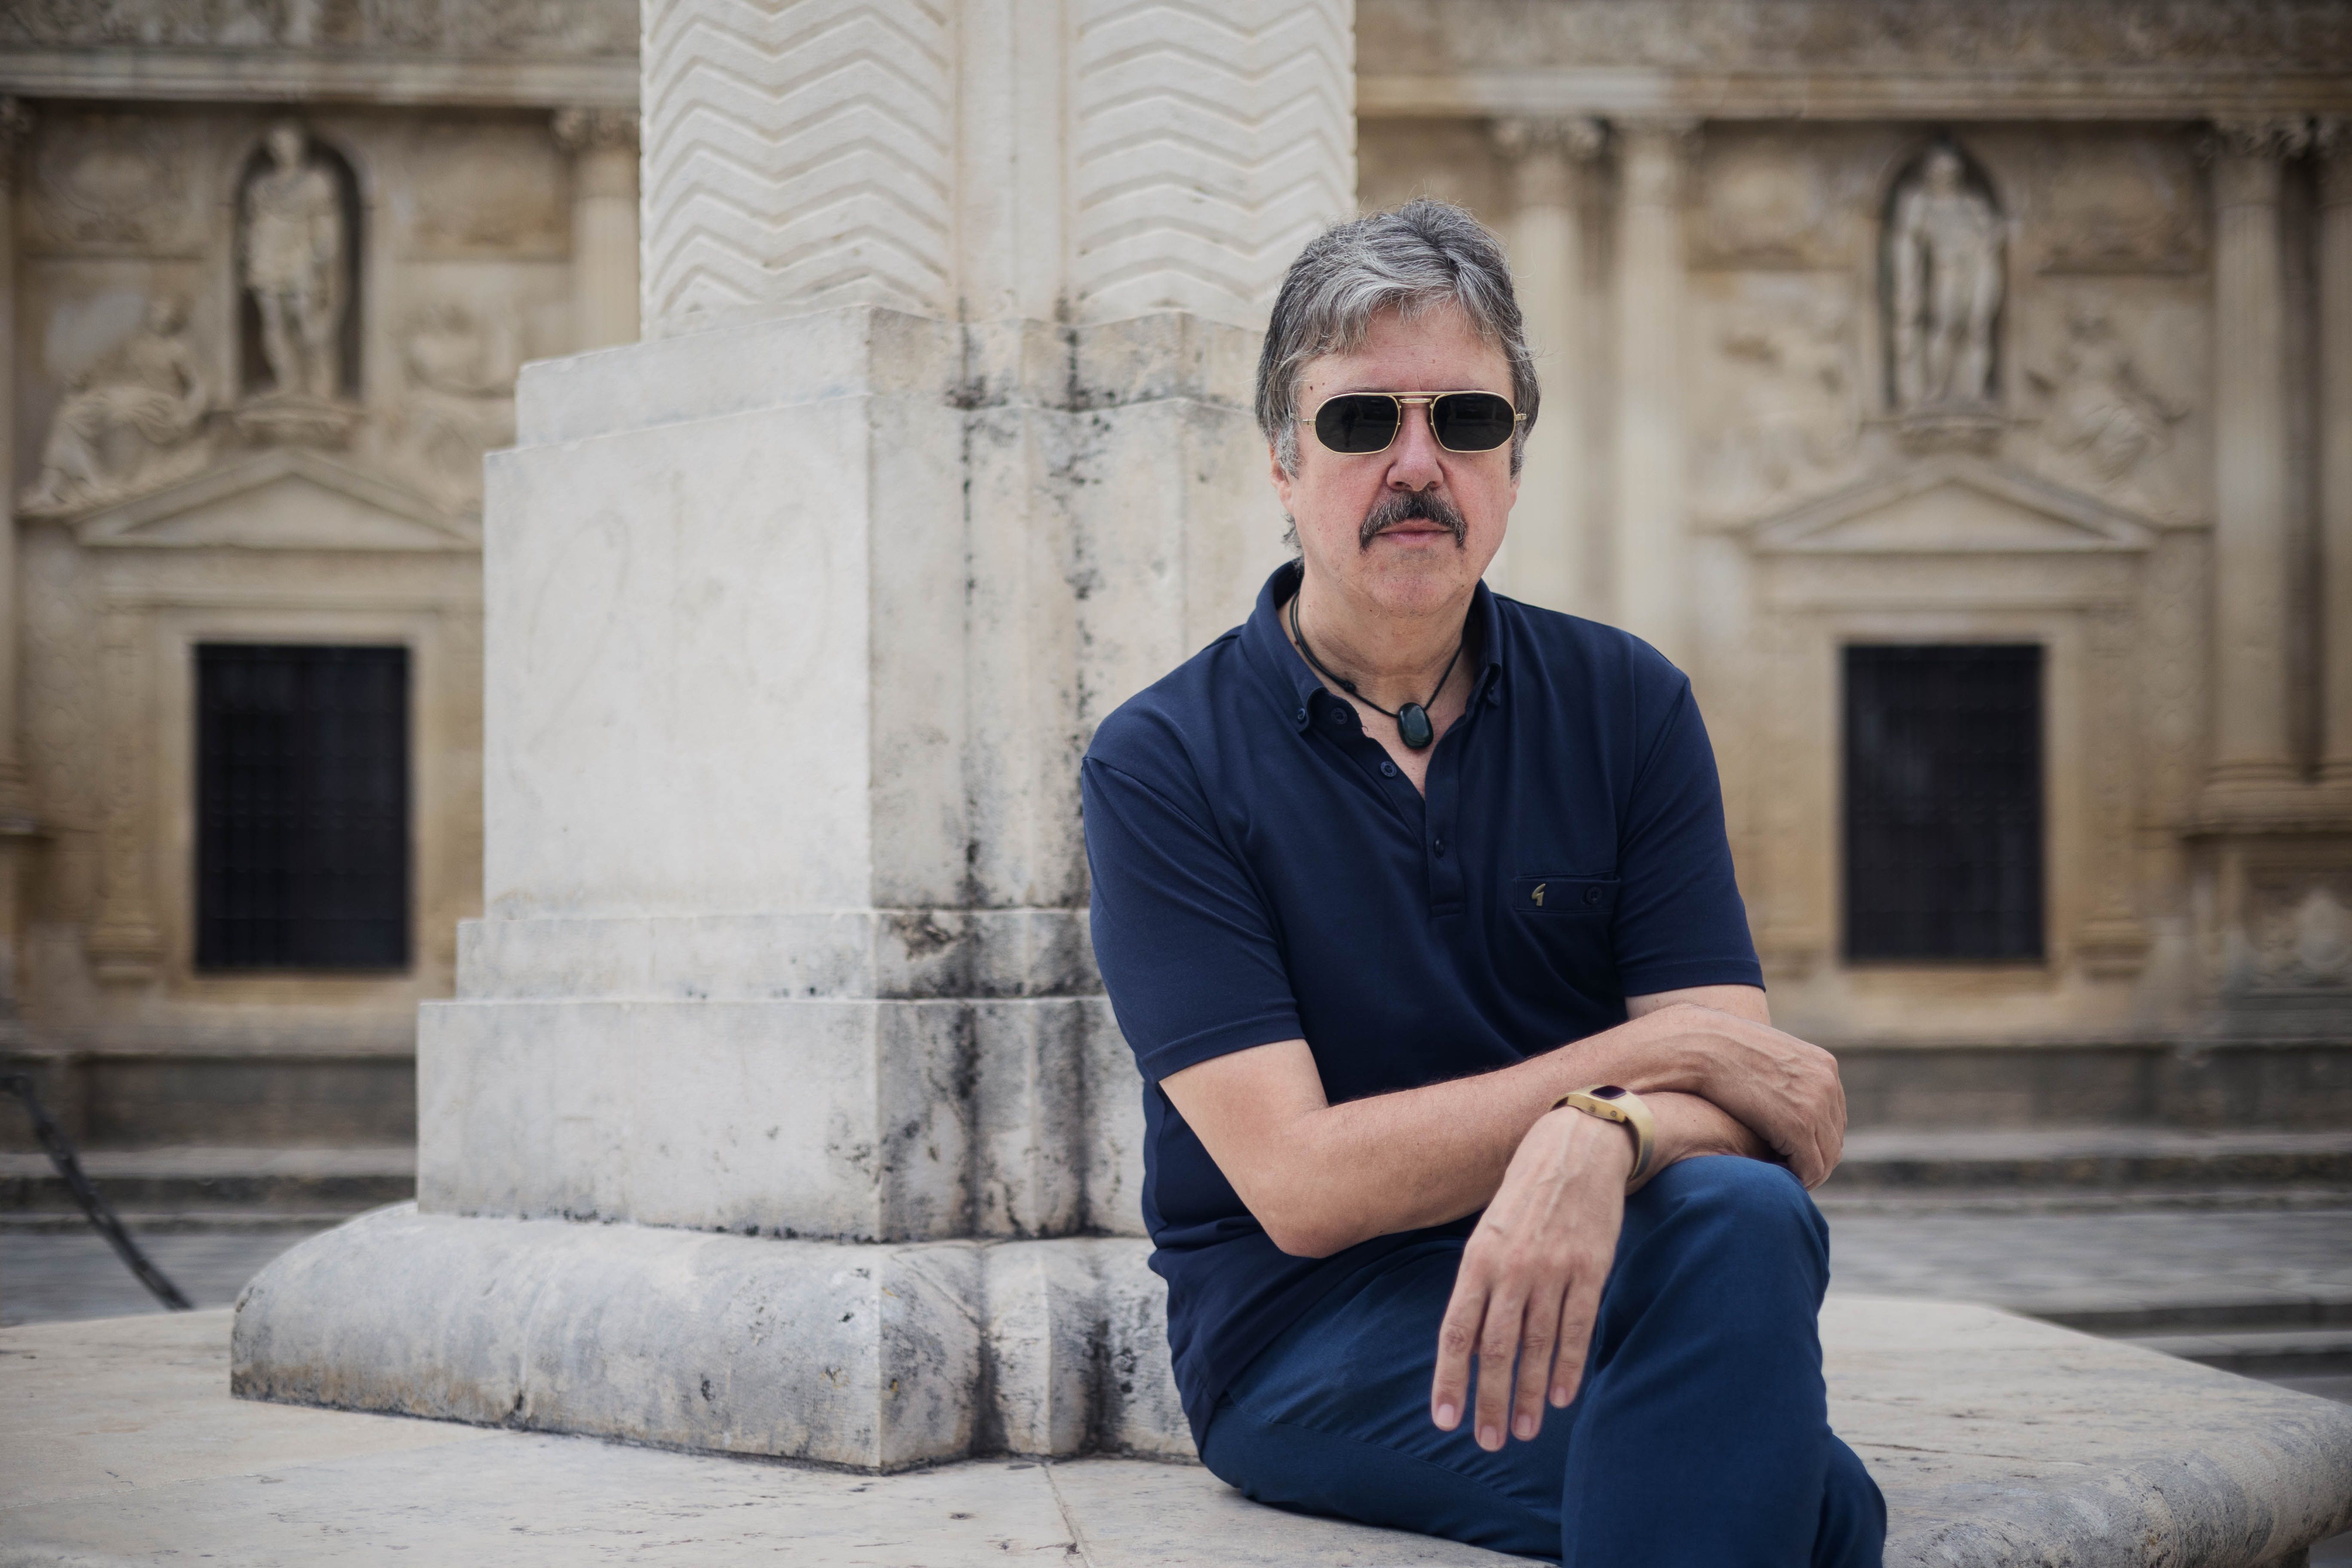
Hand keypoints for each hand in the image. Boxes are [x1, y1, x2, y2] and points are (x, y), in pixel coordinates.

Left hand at [1430, 1107, 1629, 1449]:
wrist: (1576, 1147)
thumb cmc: (1524, 1196)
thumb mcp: (1488, 1233)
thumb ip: (1479, 1287)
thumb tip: (1470, 1347)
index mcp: (1478, 1258)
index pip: (1457, 1331)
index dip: (1450, 1378)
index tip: (1445, 1419)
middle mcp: (1512, 1268)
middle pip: (1497, 1349)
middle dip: (1491, 1400)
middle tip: (1489, 1441)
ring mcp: (1553, 1269)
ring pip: (1538, 1345)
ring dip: (1531, 1394)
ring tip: (1524, 1431)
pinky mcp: (1591, 1268)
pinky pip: (1578, 1327)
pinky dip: (1568, 1365)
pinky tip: (1562, 1397)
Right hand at [1657, 1004, 1845, 1187]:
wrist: (1700, 1045)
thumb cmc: (1720, 1050)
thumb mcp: (1765, 1055)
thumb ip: (1783, 1074)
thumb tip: (1779, 1095)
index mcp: (1823, 1065)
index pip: (1834, 1116)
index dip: (1816, 1140)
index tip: (1792, 1152)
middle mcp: (1827, 1082)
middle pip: (1834, 1138)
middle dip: (1814, 1158)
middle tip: (1789, 1171)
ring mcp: (1815, 1103)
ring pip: (1827, 1157)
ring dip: (1807, 1172)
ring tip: (1781, 1176)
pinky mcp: (1798, 1125)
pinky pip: (1811, 1167)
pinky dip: (1798, 1178)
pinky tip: (1776, 1176)